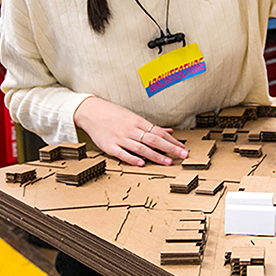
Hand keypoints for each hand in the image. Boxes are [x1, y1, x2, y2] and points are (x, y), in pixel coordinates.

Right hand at [73, 96, 188, 166]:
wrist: (91, 112)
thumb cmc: (114, 115)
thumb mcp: (134, 117)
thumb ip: (151, 127)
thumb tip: (169, 132)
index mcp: (138, 122)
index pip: (159, 133)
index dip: (173, 141)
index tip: (184, 148)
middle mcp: (131, 129)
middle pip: (154, 140)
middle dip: (170, 148)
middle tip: (183, 155)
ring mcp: (120, 138)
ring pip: (141, 148)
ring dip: (155, 155)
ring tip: (168, 162)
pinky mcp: (109, 146)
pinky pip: (122, 153)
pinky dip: (132, 158)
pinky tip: (142, 163)